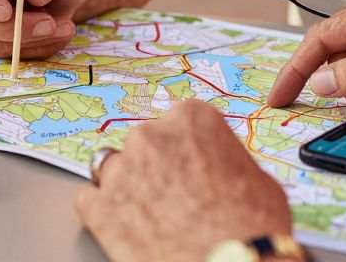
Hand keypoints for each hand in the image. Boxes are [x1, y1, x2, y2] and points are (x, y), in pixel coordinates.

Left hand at [75, 101, 291, 261]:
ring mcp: (121, 170)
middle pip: (143, 143)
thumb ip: (223, 159)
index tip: (188, 164)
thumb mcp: (255, 176)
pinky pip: (90, 199)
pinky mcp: (99, 207)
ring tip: (148, 211)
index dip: (183, 148)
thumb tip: (217, 167)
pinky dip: (104, 212)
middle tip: (173, 194)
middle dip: (155, 166)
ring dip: (127, 184)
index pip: (176, 123)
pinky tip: (126, 226)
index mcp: (191, 118)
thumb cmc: (254, 226)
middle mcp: (151, 136)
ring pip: (112, 167)